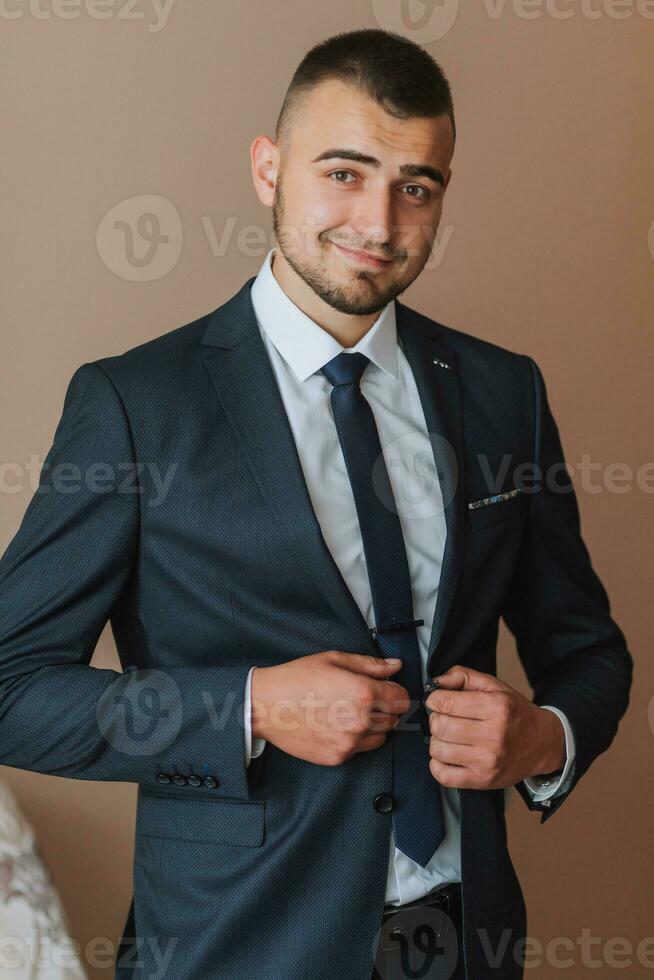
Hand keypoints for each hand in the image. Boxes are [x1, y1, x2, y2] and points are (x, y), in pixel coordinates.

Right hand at [250, 651, 409, 765]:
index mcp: (364, 693)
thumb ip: (370, 665)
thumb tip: (395, 666)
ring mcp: (350, 742)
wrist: (266, 705)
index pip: (401, 699)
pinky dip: (355, 739)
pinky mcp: (338, 757)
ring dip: (372, 726)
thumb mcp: (334, 660)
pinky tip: (336, 725)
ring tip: (348, 712)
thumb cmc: (297, 678)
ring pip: (380, 736)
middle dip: (384, 708)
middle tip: (362, 698)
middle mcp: (361, 721)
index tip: (386, 689)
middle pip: (393, 719)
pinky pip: (360, 750)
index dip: (395, 692)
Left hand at [425, 664, 565, 789]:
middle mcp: (493, 735)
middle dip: (436, 719)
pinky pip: (444, 775)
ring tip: (449, 736)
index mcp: (497, 707)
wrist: (543, 744)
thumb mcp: (494, 686)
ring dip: (437, 740)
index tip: (437, 700)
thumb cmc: (515, 713)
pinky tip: (448, 755)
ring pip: (438, 749)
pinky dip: (437, 765)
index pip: (446, 703)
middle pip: (440, 726)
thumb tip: (435, 682)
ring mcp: (488, 761)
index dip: (435, 699)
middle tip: (444, 718)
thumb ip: (463, 676)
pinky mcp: (483, 780)